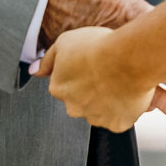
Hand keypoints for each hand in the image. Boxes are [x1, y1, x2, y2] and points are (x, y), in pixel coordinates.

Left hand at [33, 24, 163, 133]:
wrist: (127, 59)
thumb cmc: (98, 47)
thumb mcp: (64, 42)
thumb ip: (48, 59)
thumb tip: (35, 71)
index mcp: (59, 88)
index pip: (65, 85)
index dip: (80, 73)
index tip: (91, 64)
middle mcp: (74, 107)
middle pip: (81, 101)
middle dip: (92, 91)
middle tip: (107, 72)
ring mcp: (96, 117)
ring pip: (101, 110)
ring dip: (109, 100)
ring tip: (122, 80)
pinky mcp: (117, 124)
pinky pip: (121, 118)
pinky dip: (126, 108)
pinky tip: (131, 92)